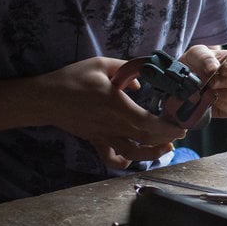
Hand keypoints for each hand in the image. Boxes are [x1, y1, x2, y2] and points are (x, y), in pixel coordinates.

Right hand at [40, 56, 186, 166]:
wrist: (45, 98)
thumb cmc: (73, 78)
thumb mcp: (101, 64)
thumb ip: (126, 69)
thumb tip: (141, 83)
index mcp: (115, 104)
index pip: (146, 122)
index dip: (166, 127)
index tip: (181, 125)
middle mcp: (111, 123)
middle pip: (145, 139)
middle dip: (167, 138)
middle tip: (181, 132)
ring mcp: (103, 135)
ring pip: (131, 153)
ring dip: (151, 154)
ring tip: (165, 147)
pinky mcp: (95, 140)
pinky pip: (110, 158)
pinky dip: (123, 162)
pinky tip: (133, 157)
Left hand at [179, 45, 226, 119]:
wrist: (190, 78)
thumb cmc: (199, 62)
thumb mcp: (198, 53)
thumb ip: (205, 58)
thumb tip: (213, 69)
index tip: (221, 70)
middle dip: (225, 82)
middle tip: (210, 82)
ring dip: (225, 95)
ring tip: (209, 91)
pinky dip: (220, 105)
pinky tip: (210, 98)